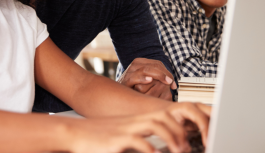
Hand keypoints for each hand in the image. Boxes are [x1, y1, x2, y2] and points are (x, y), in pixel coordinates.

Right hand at [67, 102, 209, 152]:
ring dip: (171, 137)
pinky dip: (149, 148)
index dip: (180, 125)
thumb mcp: (123, 138)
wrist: (74, 133)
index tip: (191, 139)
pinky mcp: (116, 140)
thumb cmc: (98, 138)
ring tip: (179, 151)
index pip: (164, 116)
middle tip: (188, 148)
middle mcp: (134, 122)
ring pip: (155, 124)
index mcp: (137, 122)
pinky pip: (137, 140)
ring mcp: (126, 129)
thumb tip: (155, 150)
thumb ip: (140, 142)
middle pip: (164, 117)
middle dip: (180, 131)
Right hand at [118, 58, 176, 100]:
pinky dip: (142, 78)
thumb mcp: (147, 80)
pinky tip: (149, 80)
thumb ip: (157, 79)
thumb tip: (173, 84)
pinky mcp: (125, 81)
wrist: (118, 94)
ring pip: (146, 69)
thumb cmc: (134, 88)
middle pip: (154, 65)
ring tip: (166, 81)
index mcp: (140, 62)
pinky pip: (134, 77)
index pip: (157, 63)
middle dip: (164, 74)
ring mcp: (129, 72)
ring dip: (158, 75)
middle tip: (171, 83)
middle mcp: (135, 65)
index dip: (167, 72)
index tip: (173, 83)